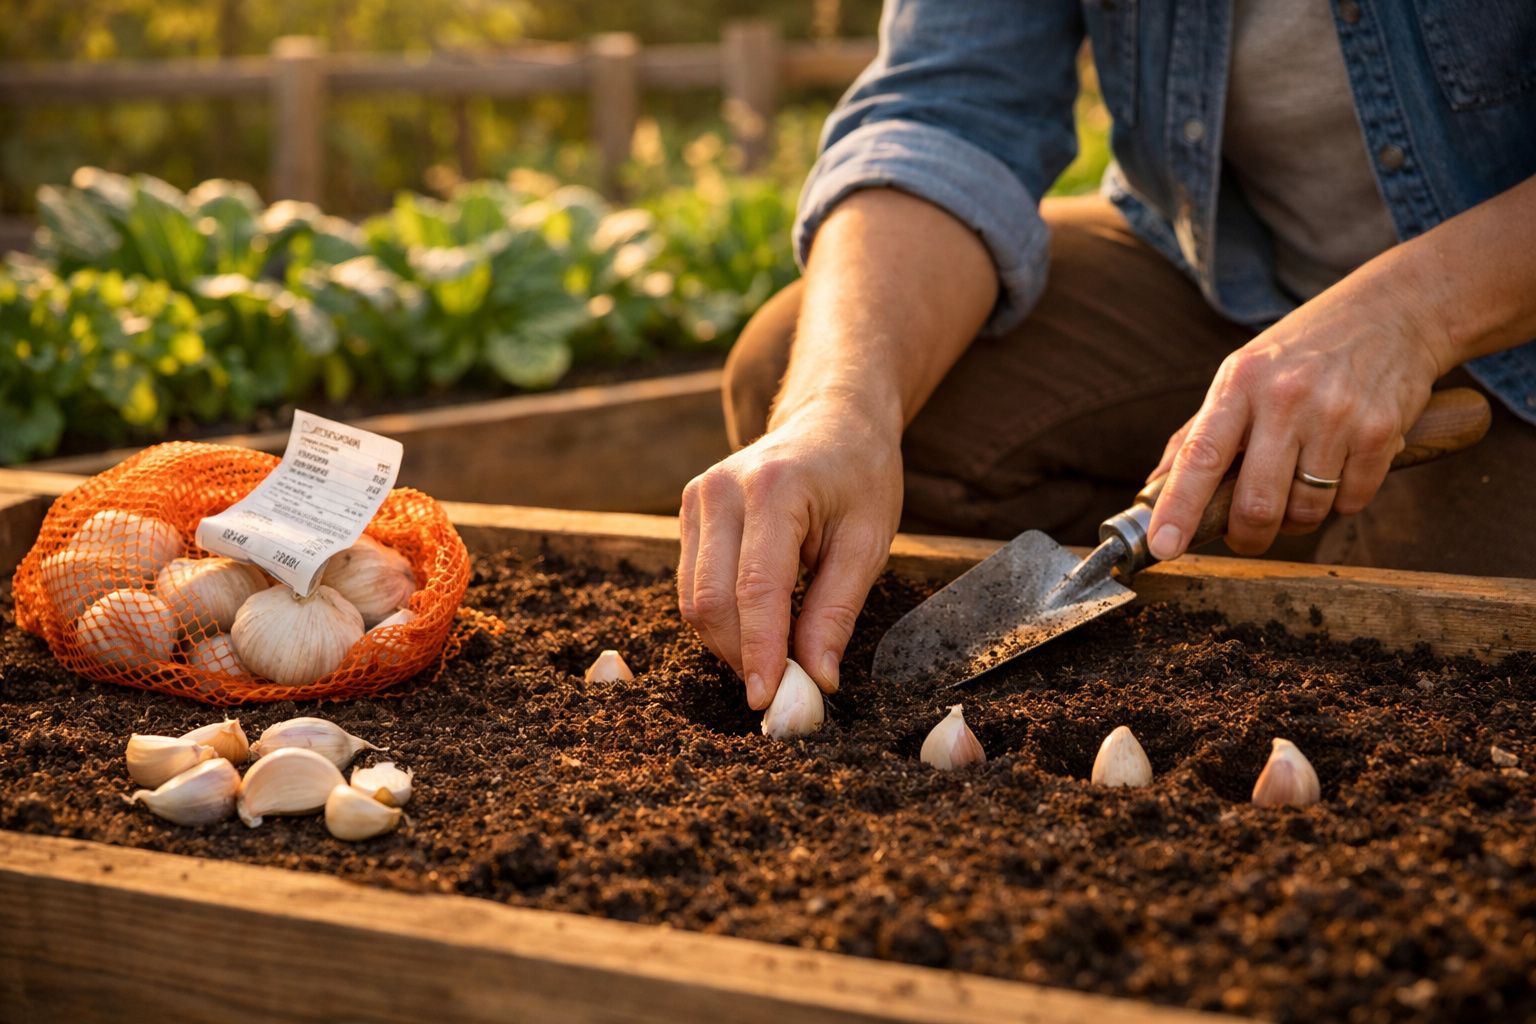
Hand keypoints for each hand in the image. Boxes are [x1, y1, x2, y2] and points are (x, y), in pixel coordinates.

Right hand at [678, 400, 902, 708]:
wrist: (832, 419)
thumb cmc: (860, 476)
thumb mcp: (868, 542)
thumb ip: (836, 611)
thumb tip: (816, 679)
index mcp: (773, 489)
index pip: (755, 590)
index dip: (760, 653)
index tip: (769, 702)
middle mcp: (721, 490)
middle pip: (711, 601)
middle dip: (742, 656)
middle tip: (782, 692)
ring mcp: (697, 499)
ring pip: (693, 599)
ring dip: (730, 643)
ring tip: (776, 661)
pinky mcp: (688, 512)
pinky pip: (692, 584)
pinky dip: (722, 620)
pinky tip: (758, 629)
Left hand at [1145, 269, 1452, 558]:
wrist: (1393, 310)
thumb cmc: (1304, 351)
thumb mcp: (1243, 374)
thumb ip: (1199, 432)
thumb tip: (1154, 488)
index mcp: (1239, 383)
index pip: (1201, 455)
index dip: (1178, 507)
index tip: (1162, 546)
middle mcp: (1285, 398)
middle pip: (1258, 503)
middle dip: (1248, 537)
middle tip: (1247, 536)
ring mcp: (1336, 414)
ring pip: (1307, 510)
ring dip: (1298, 519)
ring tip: (1300, 487)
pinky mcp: (1381, 430)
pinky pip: (1352, 502)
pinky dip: (1343, 501)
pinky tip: (1340, 468)